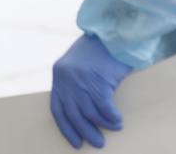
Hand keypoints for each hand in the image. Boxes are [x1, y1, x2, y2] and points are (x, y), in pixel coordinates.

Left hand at [50, 34, 132, 148]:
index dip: (66, 127)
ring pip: (90, 112)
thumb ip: (74, 83)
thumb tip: (82, 112)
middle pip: (73, 113)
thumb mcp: (78, 65)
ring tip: (113, 128)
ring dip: (103, 124)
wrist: (113, 33)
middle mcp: (66, 78)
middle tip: (97, 143)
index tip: (75, 142)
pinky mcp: (98, 81)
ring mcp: (81, 80)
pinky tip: (118, 121)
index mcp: (58, 74)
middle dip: (85, 130)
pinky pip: (104, 108)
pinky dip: (112, 117)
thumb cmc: (99, 49)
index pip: (57, 108)